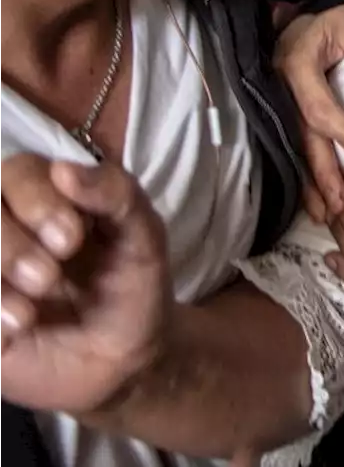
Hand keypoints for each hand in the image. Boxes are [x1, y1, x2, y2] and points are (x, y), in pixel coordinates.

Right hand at [0, 156, 170, 414]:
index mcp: (47, 195)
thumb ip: (118, 196)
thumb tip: (64, 170)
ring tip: (30, 314)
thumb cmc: (130, 287)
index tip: (71, 239)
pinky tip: (14, 333)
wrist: (122, 359)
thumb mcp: (144, 239)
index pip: (17, 170)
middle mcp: (5, 224)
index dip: (36, 198)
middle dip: (10, 244)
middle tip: (47, 278)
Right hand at [275, 7, 343, 220]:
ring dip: (311, 185)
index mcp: (298, 70)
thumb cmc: (326, 28)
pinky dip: (303, 180)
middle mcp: (283, 95)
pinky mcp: (281, 122)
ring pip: (295, 153)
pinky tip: (316, 204)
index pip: (321, 109)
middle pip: (304, 140)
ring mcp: (278, 110)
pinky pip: (292, 153)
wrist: (293, 31)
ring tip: (329, 215)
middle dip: (324, 174)